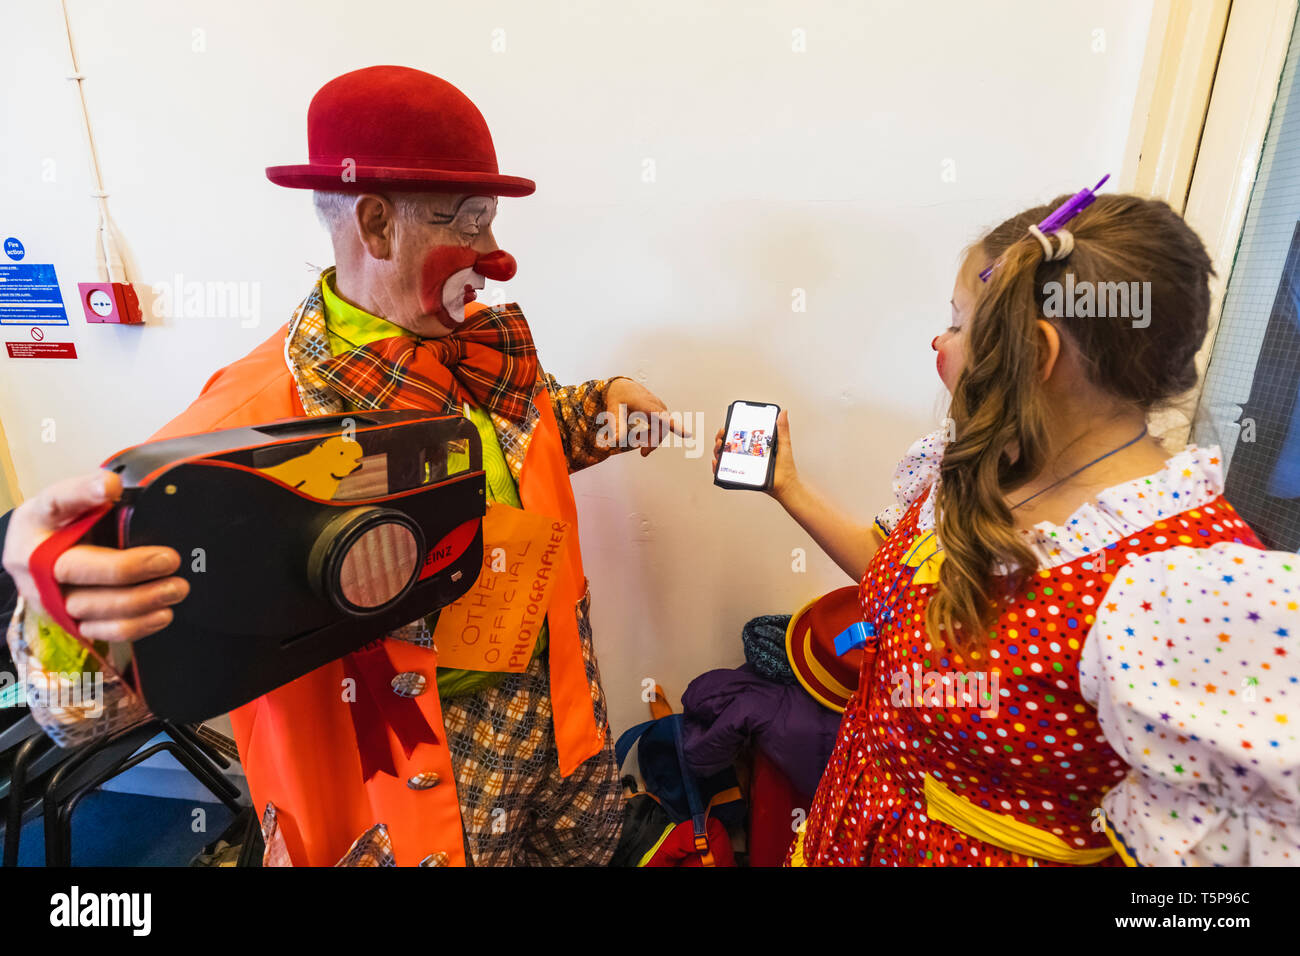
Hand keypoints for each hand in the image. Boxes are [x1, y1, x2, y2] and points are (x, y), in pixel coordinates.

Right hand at [2, 471, 188, 640]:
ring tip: (176, 589)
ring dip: (142, 605)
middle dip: (134, 577)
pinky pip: (105, 633)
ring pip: (98, 615)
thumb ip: (82, 491)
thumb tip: (110, 484)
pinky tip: (163, 614)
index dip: (118, 559)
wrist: (33, 552)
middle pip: (86, 587)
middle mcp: (39, 582)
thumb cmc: (49, 525)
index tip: (160, 552)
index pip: (73, 560)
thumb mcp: (57, 499)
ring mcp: (56, 607)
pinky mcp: (74, 624)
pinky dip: (137, 627)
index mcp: (33, 548)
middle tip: (172, 563)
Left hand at [604, 378, 689, 456]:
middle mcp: (656, 404)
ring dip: (653, 439)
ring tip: (639, 446)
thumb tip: (616, 442)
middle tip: (643, 453)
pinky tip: (641, 439)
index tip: (687, 434)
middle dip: (654, 441)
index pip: (661, 416)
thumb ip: (616, 426)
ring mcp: (660, 407)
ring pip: (663, 427)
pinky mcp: (660, 411)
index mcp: (645, 403)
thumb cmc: (618, 397)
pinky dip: (653, 435)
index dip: (674, 426)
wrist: (623, 387)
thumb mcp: (613, 410)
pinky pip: (661, 425)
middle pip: (663, 427)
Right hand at [712, 408, 798, 501]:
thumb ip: (782, 429)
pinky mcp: (741, 476)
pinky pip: (725, 472)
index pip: (739, 436)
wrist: (785, 486)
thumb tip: (783, 413)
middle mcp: (747, 455)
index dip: (730, 430)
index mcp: (755, 446)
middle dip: (721, 439)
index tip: (727, 426)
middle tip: (722, 436)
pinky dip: (717, 468)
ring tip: (719, 447)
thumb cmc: (786, 468)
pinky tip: (716, 463)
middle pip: (729, 445)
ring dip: (717, 450)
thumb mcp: (784, 445)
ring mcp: (743, 465)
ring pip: (725, 457)